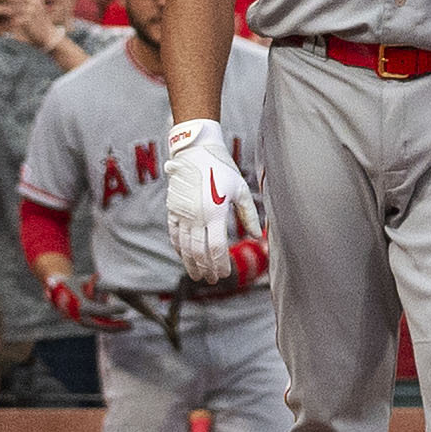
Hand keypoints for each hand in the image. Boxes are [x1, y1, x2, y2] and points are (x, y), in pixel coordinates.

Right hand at [42, 272, 135, 333]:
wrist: (58, 291)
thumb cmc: (75, 283)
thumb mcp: (88, 281)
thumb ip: (102, 285)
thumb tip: (120, 288)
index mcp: (81, 306)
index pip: (101, 311)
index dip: (114, 310)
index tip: (125, 308)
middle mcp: (81, 317)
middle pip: (102, 325)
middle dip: (117, 326)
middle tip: (131, 325)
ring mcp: (82, 321)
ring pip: (101, 327)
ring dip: (115, 328)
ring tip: (129, 326)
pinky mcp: (84, 322)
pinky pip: (99, 326)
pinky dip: (109, 326)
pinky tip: (121, 325)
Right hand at [162, 117, 242, 281]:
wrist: (194, 150)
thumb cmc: (222, 167)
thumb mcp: (240, 189)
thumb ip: (249, 215)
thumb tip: (258, 236)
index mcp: (215, 211)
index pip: (216, 247)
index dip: (220, 264)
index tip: (225, 274)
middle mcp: (196, 215)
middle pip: (199, 251)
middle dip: (206, 268)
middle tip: (212, 280)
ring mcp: (182, 213)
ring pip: (184, 246)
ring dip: (191, 263)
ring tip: (198, 275)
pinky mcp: (172, 209)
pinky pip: (173, 234)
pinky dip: (178, 248)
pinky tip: (184, 257)